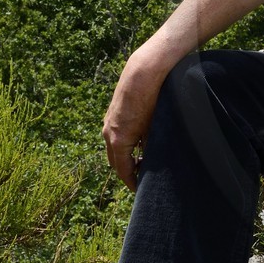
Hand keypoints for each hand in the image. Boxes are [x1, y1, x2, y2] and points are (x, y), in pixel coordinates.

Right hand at [102, 53, 167, 191]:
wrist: (143, 73)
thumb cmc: (152, 101)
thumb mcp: (155, 129)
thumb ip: (151, 149)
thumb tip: (152, 162)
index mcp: (118, 142)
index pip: (123, 171)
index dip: (132, 182)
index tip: (140, 190)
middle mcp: (108, 133)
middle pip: (115, 162)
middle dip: (127, 171)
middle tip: (142, 179)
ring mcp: (108, 122)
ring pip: (114, 148)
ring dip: (125, 157)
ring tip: (143, 161)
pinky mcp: (112, 114)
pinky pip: (115, 135)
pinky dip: (124, 144)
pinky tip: (140, 142)